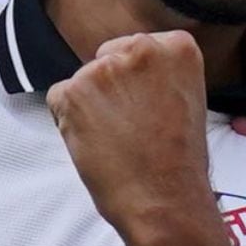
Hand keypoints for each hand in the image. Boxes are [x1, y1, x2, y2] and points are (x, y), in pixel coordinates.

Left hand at [48, 31, 215, 243]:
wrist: (166, 199)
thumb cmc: (180, 161)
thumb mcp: (186, 99)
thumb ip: (159, 74)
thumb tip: (127, 73)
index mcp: (178, 46)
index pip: (138, 48)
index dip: (137, 81)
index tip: (149, 106)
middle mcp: (142, 47)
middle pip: (108, 58)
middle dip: (112, 88)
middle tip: (131, 126)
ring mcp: (105, 68)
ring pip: (83, 80)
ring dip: (91, 106)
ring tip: (117, 139)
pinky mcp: (74, 91)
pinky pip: (59, 97)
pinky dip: (67, 120)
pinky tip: (95, 142)